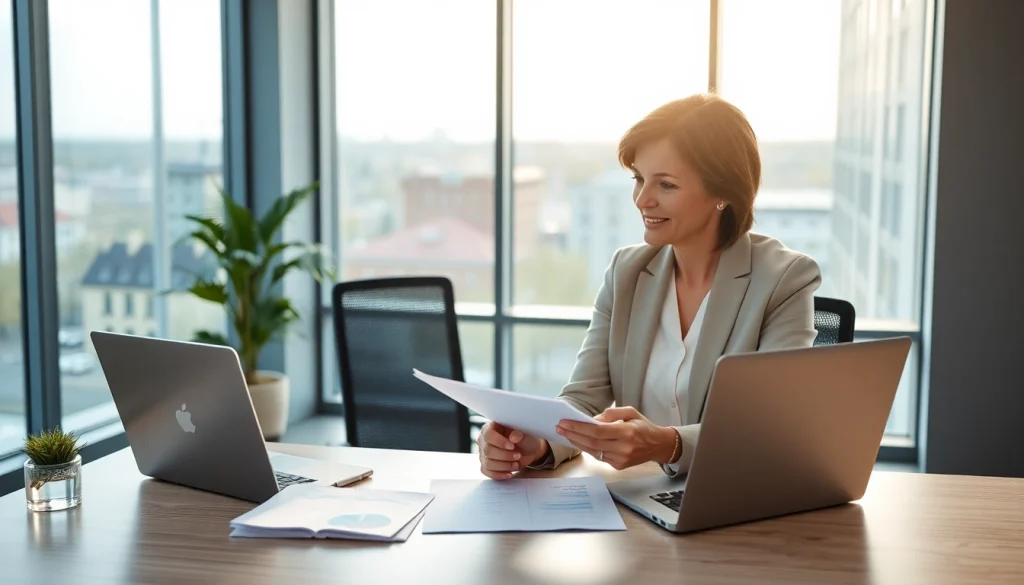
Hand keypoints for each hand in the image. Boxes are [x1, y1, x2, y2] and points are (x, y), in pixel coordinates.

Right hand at [477, 421, 548, 479]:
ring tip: (516, 464)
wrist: (528, 450)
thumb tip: (514, 437)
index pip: (488, 434)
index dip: (499, 441)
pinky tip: (509, 473)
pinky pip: (486, 472)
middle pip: (487, 450)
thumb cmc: (524, 439)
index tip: (512, 446)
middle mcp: (484, 439)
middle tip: (518, 455)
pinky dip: (498, 474)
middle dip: (505, 456)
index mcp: (491, 427)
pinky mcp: (486, 464)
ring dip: (504, 466)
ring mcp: (483, 453)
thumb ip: (519, 434)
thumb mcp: (525, 434)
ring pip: (487, 463)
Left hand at [556, 406, 676, 470]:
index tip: (564, 422)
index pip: (597, 432)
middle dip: (573, 435)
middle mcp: (624, 448)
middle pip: (592, 443)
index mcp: (627, 433)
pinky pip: (599, 457)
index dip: (579, 427)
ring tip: (565, 434)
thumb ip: (611, 414)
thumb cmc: (643, 426)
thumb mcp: (630, 412)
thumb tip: (592, 420)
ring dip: (577, 443)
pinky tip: (578, 441)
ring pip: (593, 451)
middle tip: (559, 428)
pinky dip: (587, 449)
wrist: (658, 445)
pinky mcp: (618, 466)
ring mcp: (621, 459)